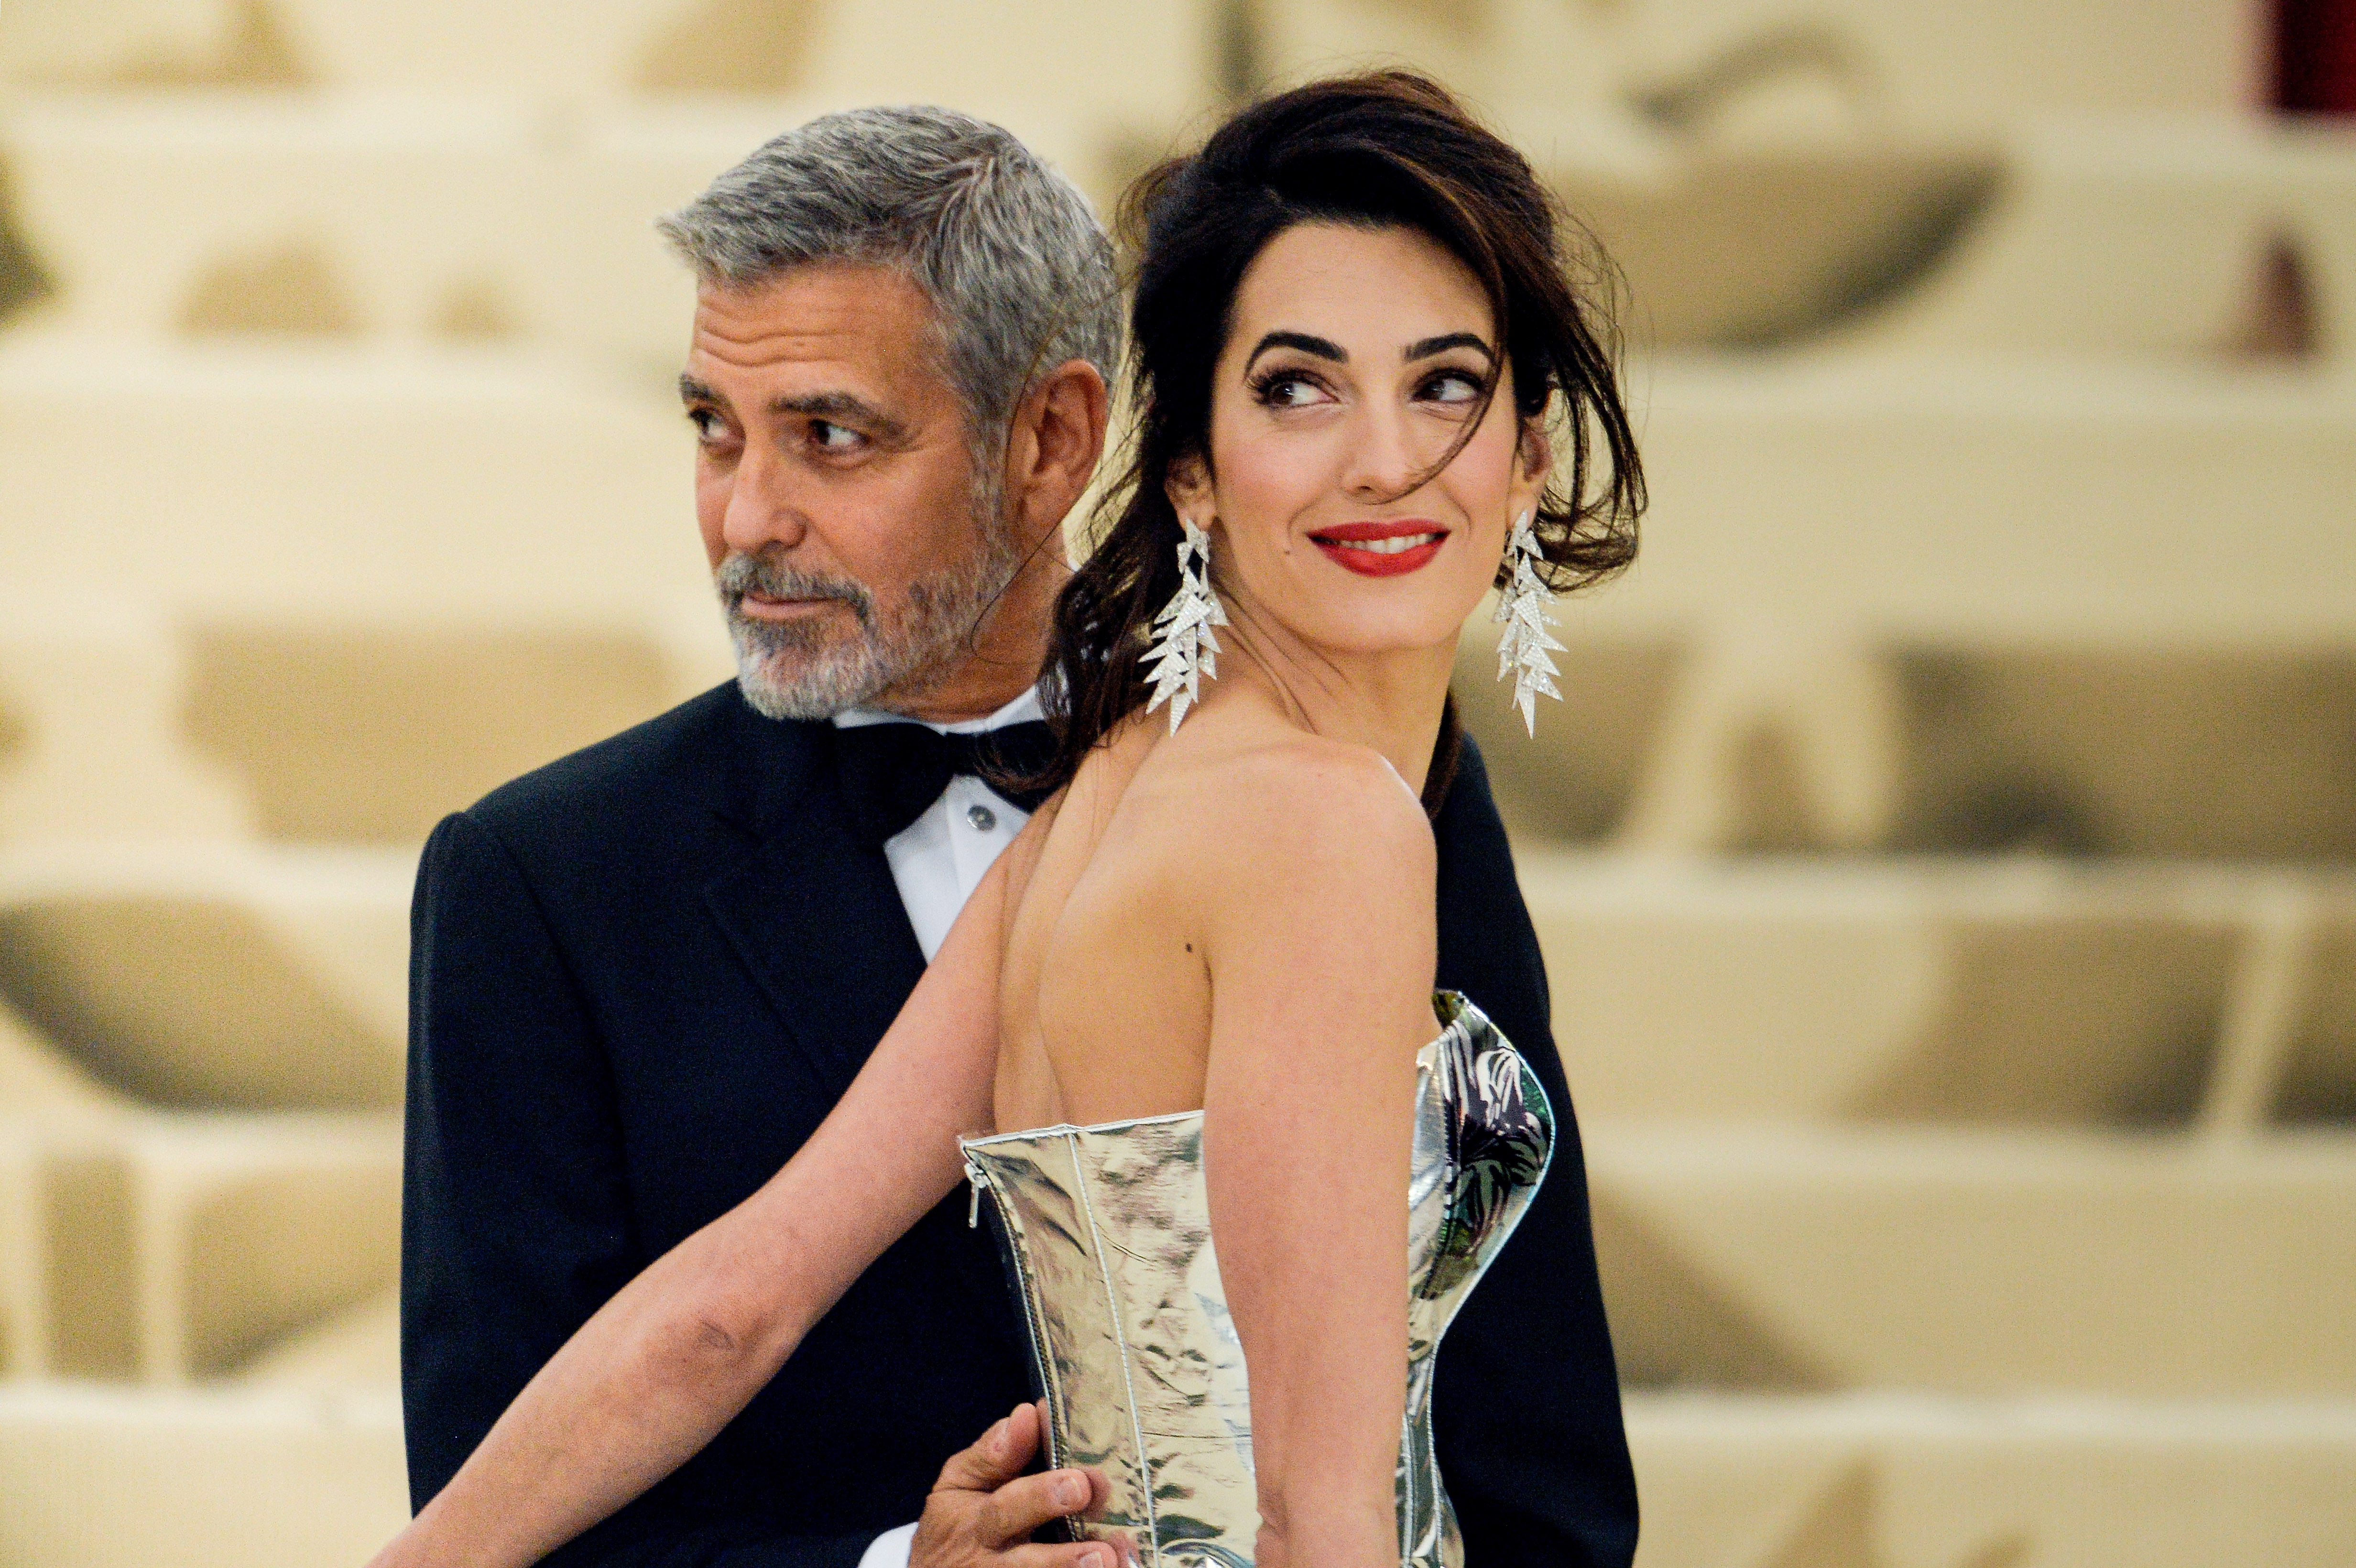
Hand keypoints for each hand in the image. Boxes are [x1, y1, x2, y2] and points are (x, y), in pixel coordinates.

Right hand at [910, 1403, 1123, 1567]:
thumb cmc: (958, 1523)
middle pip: (1027, 1563)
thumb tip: (1029, 1414)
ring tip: (1110, 1560)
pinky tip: (1118, 1567)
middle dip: (1063, 1554)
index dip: (1041, 1495)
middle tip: (1102, 1542)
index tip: (1079, 1480)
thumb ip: (993, 1454)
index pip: (1007, 1508)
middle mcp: (993, 1562)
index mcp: (978, 1522)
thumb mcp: (961, 1483)